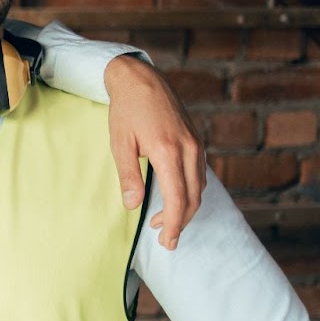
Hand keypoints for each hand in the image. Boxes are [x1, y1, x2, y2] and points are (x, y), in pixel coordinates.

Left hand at [103, 55, 204, 249]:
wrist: (141, 79)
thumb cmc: (126, 111)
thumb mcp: (120, 144)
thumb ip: (128, 176)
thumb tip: (133, 206)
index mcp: (168, 151)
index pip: (178, 198)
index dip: (174, 223)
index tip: (167, 241)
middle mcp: (188, 149)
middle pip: (194, 197)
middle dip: (180, 222)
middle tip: (165, 240)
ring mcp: (196, 144)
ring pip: (199, 187)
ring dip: (185, 208)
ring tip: (164, 222)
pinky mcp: (196, 140)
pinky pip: (199, 173)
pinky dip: (190, 191)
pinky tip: (174, 198)